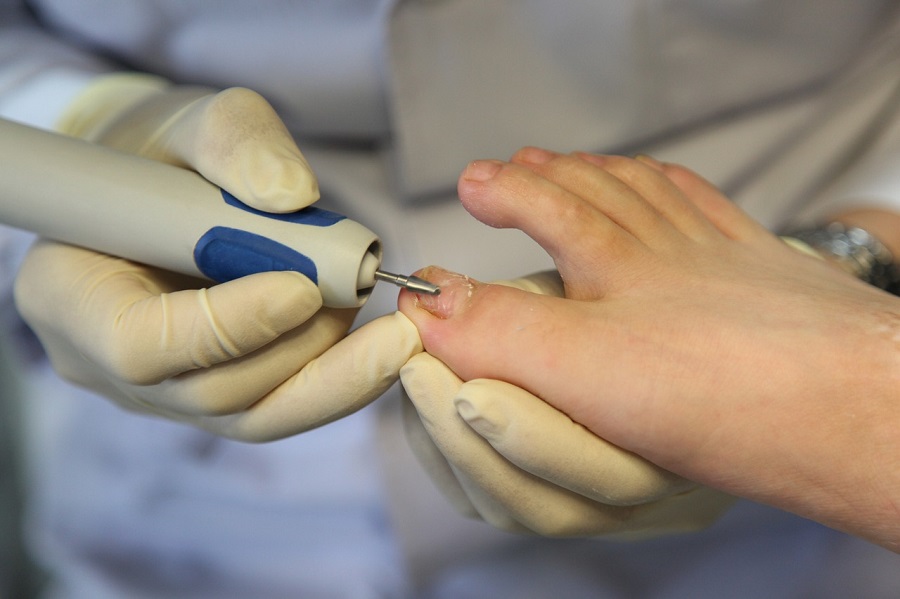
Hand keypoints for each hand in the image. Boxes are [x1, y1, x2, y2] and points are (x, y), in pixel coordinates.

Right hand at [14, 74, 421, 439]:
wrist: (165, 188)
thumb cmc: (166, 153)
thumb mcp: (192, 119)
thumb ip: (235, 141)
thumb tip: (294, 194)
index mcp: (71, 295)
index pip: (140, 347)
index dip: (227, 327)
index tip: (302, 287)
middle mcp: (110, 363)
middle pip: (212, 394)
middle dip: (301, 351)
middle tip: (363, 299)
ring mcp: (167, 390)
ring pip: (256, 415)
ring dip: (333, 373)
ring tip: (383, 322)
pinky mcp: (219, 396)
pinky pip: (280, 407)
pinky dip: (338, 382)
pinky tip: (379, 345)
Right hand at [399, 148, 899, 548]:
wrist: (847, 407)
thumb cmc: (721, 389)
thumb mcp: (579, 368)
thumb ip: (495, 332)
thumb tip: (424, 305)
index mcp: (616, 264)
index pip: (546, 208)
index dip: (502, 192)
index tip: (469, 188)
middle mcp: (665, 249)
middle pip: (596, 189)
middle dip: (543, 175)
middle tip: (506, 171)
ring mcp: (718, 256)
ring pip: (648, 191)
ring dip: (601, 172)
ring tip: (571, 165)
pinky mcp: (762, 274)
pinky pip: (709, 208)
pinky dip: (673, 187)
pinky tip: (666, 189)